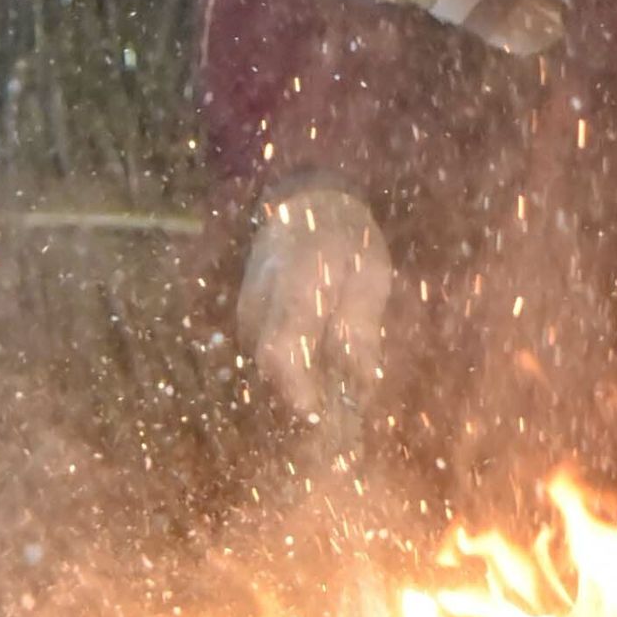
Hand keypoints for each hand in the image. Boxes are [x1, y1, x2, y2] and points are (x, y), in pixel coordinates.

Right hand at [236, 186, 391, 418]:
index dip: (297, 391)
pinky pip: (262, 347)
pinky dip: (286, 362)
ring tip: (326, 389)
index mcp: (296, 284)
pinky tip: (312, 365)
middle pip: (268, 364)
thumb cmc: (349, 238)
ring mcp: (247, 303)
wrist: (308, 201)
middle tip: (334, 413)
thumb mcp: (370, 276)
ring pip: (263, 359)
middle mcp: (260, 299)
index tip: (320, 415)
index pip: (281, 351)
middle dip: (300, 393)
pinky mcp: (246, 309)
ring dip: (293, 379)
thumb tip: (361, 381)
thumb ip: (361, 327)